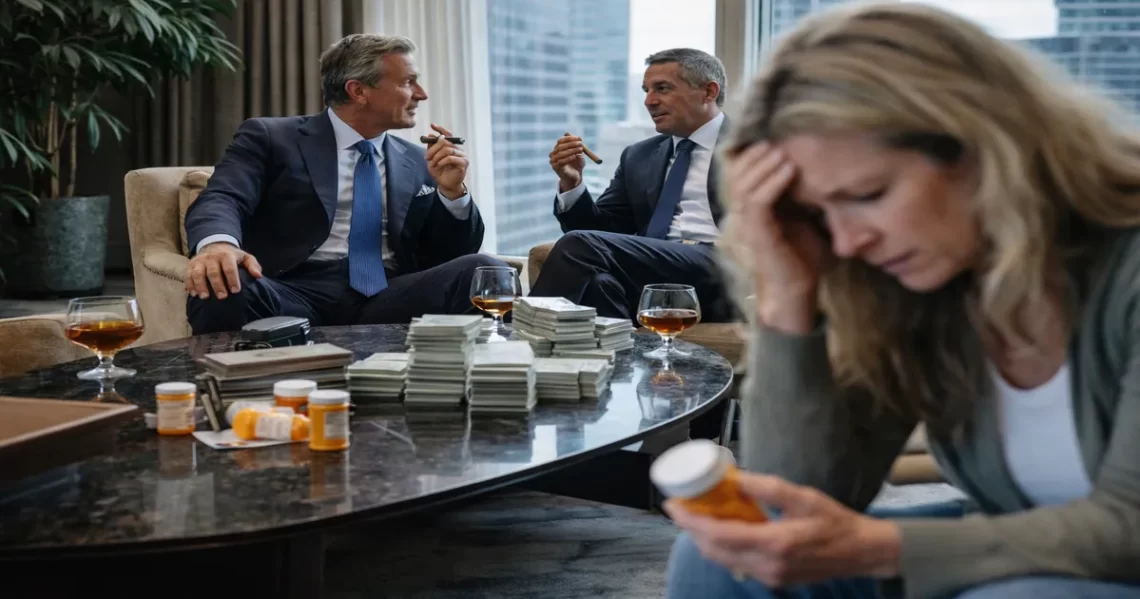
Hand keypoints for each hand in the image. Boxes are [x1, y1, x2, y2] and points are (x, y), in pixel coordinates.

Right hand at [184, 242, 261, 299]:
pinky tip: (193, 294)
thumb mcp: (245, 257)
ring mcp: (200, 261)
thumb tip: (258, 276)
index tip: (236, 291)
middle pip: (213, 272)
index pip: (229, 267)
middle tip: (222, 297)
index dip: (232, 279)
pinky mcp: (191, 265)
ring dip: (200, 285)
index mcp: (226, 255)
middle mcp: (212, 257)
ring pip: (198, 273)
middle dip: (217, 285)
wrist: (214, 245)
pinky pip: (187, 275)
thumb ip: (252, 265)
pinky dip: (189, 284)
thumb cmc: (232, 256)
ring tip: (205, 297)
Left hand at [425, 123, 467, 198]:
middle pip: (446, 141)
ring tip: (432, 163)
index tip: (432, 125)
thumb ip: (432, 147)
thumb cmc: (440, 172)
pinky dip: (443, 161)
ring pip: (448, 149)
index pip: (448, 134)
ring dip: (437, 156)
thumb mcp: (432, 158)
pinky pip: (451, 158)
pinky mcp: (464, 163)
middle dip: (434, 148)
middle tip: (427, 156)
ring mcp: (462, 156)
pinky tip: (438, 165)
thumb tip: (431, 134)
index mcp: (452, 147)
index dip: (440, 129)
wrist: (446, 185)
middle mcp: (458, 149)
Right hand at [549, 134, 585, 191]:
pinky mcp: (555, 167)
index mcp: (557, 149)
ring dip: (571, 150)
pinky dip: (568, 158)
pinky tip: (574, 156)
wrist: (575, 177)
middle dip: (571, 144)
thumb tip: (579, 137)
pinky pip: (561, 162)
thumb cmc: (576, 164)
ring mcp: (553, 161)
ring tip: (580, 149)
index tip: (579, 138)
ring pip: (560, 153)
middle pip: (560, 146)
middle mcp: (553, 154)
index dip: (569, 138)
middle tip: (580, 143)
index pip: (561, 141)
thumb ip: (578, 146)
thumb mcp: (579, 153)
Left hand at [664, 473, 900, 587]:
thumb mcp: (803, 496)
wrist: (862, 553)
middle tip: (681, 508)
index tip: (673, 505)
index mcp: (774, 543)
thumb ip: (767, 487)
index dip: (691, 521)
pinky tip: (723, 530)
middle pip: (714, 551)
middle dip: (692, 530)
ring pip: (724, 560)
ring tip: (697, 516)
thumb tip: (735, 478)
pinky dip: (723, 548)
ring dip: (705, 540)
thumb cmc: (835, 521)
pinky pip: (737, 564)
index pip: (719, 535)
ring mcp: (769, 577)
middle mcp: (767, 565)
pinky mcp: (773, 580)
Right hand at [724, 142, 828, 332]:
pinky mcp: (758, 235)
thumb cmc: (804, 259)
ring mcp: (749, 225)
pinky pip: (757, 202)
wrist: (796, 294)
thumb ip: (810, 199)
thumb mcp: (809, 221)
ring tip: (780, 151)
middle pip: (736, 175)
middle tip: (773, 141)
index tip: (773, 139)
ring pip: (743, 185)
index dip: (752, 155)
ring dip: (762, 165)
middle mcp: (745, 215)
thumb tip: (828, 172)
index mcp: (754, 210)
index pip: (741, 174)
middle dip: (754, 155)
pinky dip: (771, 183)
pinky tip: (787, 170)